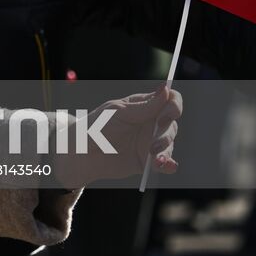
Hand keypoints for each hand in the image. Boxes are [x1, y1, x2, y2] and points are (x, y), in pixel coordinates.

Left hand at [52, 85, 181, 187]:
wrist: (81, 153)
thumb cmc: (95, 125)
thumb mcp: (117, 112)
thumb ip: (143, 106)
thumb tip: (165, 89)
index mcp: (145, 106)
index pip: (170, 100)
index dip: (174, 106)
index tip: (165, 116)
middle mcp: (151, 123)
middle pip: (172, 123)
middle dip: (166, 133)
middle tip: (153, 143)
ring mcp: (151, 142)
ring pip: (170, 144)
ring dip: (166, 150)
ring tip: (154, 157)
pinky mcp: (148, 161)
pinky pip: (166, 163)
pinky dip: (169, 165)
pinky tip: (168, 166)